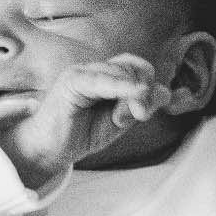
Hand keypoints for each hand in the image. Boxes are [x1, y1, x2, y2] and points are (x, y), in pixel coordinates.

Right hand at [2, 54, 169, 184]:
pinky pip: (100, 78)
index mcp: (108, 76)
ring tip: (120, 119)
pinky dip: (119, 84)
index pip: (139, 68)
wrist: (49, 149)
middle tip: (140, 116)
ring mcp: (83, 72)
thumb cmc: (81, 133)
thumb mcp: (119, 121)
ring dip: (131, 95)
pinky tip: (134, 91)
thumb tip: (165, 92)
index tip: (146, 114)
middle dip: (144, 90)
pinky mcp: (71, 81)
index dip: (150, 88)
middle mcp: (96, 69)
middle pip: (134, 66)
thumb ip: (140, 106)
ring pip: (121, 70)